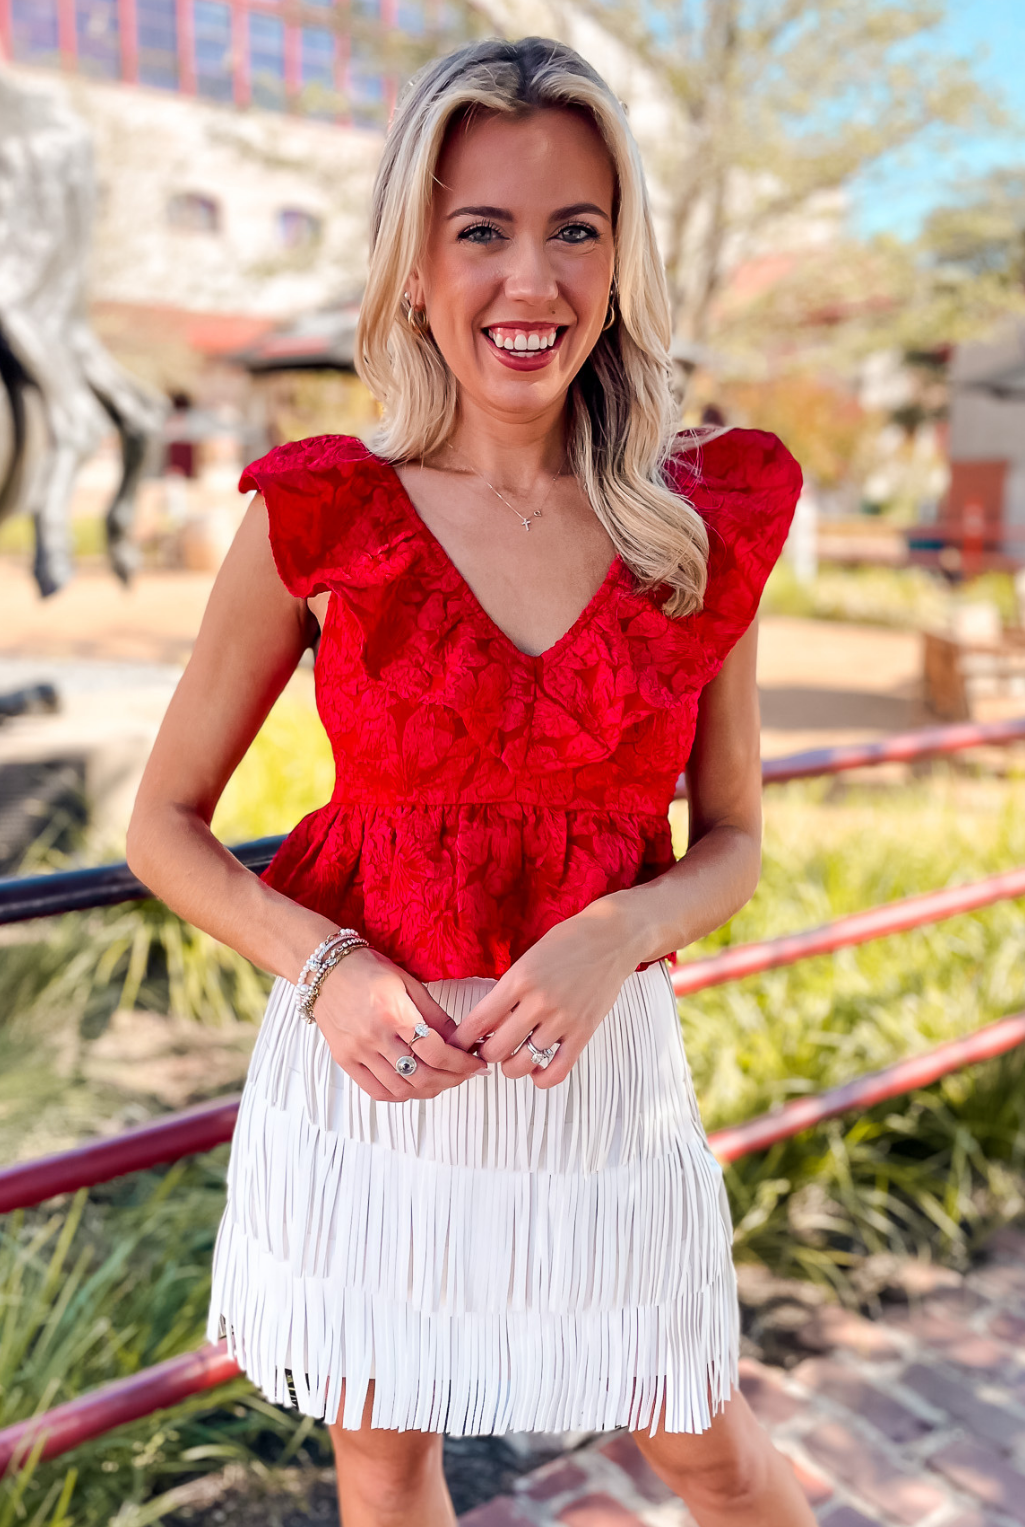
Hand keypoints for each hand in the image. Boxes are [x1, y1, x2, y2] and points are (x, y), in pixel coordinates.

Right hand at [312, 947, 487, 1101]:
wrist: (326, 969)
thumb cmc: (366, 969)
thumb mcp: (409, 983)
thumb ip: (435, 1015)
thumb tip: (460, 1040)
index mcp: (394, 1012)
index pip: (436, 1051)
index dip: (462, 1063)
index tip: (476, 1065)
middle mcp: (374, 1036)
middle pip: (422, 1076)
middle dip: (451, 1080)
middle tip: (464, 1074)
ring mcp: (358, 1051)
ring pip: (401, 1089)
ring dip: (428, 1090)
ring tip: (442, 1079)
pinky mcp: (345, 1060)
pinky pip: (376, 1091)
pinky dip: (400, 1094)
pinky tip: (413, 1085)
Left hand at [452, 897, 644, 1088]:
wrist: (612, 936)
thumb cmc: (568, 942)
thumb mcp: (528, 958)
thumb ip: (508, 990)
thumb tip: (485, 1023)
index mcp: (519, 979)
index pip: (478, 1021)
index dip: (462, 1040)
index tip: (457, 1045)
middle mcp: (539, 1002)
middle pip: (496, 1049)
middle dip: (486, 1054)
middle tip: (488, 1048)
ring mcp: (563, 1019)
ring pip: (523, 1063)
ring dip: (512, 1066)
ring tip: (512, 1057)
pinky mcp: (584, 1032)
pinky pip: (557, 1071)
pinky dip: (541, 1078)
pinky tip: (536, 1070)